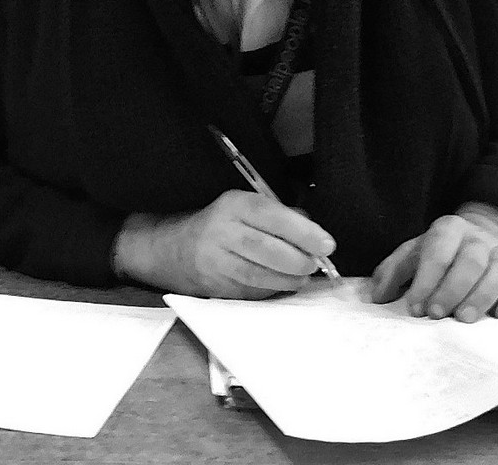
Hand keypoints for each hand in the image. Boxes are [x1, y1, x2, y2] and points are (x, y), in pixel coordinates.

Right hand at [112, 190, 335, 298]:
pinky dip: (272, 290)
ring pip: (260, 276)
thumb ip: (279, 216)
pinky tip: (280, 284)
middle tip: (316, 264)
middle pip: (267, 250)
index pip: (271, 216)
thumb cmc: (220, 224)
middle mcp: (220, 232)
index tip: (327, 244)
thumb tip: (315, 234)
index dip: (303, 232)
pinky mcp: (214, 287)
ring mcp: (215, 262)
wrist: (170, 248)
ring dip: (290, 280)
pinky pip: (251, 292)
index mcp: (232, 205)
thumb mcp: (245, 207)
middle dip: (300, 261)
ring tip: (302, 276)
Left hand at [369, 204, 497, 322]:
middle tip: (437, 314)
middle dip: (452, 289)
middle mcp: (478, 237)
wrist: (478, 239)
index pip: (438, 250)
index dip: (426, 280)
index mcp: (448, 229)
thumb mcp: (412, 254)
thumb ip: (392, 272)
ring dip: (481, 296)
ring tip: (464, 319)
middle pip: (470, 261)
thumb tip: (377, 297)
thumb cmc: (439, 253)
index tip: (415, 307)